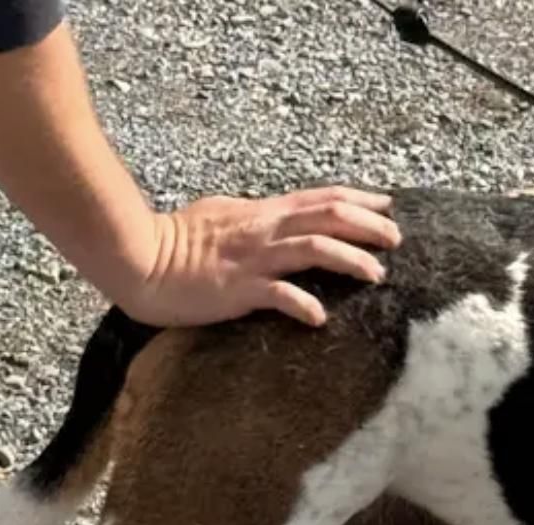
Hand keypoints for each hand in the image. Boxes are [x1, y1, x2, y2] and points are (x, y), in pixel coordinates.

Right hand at [110, 185, 402, 327]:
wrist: (136, 259)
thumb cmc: (176, 241)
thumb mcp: (224, 216)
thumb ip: (256, 218)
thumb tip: (279, 218)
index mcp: (263, 213)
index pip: (321, 199)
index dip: (358, 200)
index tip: (387, 204)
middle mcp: (264, 230)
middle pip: (327, 217)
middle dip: (368, 225)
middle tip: (397, 238)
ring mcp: (253, 259)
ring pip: (313, 249)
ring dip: (349, 260)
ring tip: (376, 274)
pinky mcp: (238, 289)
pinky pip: (276, 295)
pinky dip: (302, 304)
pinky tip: (320, 317)